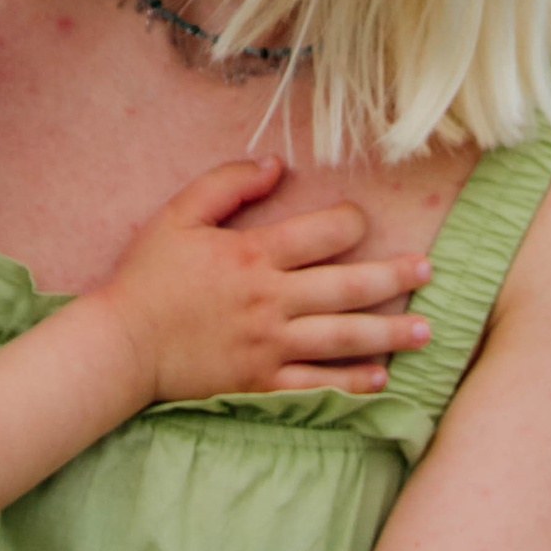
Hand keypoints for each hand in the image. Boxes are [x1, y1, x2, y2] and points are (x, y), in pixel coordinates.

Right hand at [99, 156, 431, 401]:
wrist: (122, 345)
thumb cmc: (147, 277)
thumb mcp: (178, 215)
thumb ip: (227, 185)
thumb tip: (275, 165)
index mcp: (254, 256)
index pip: (322, 235)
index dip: (352, 224)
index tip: (362, 221)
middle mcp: (270, 301)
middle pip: (347, 287)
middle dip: (394, 277)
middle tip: (428, 270)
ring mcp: (269, 345)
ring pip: (343, 337)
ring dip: (389, 332)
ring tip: (425, 330)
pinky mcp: (261, 382)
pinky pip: (317, 384)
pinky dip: (352, 382)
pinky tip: (381, 378)